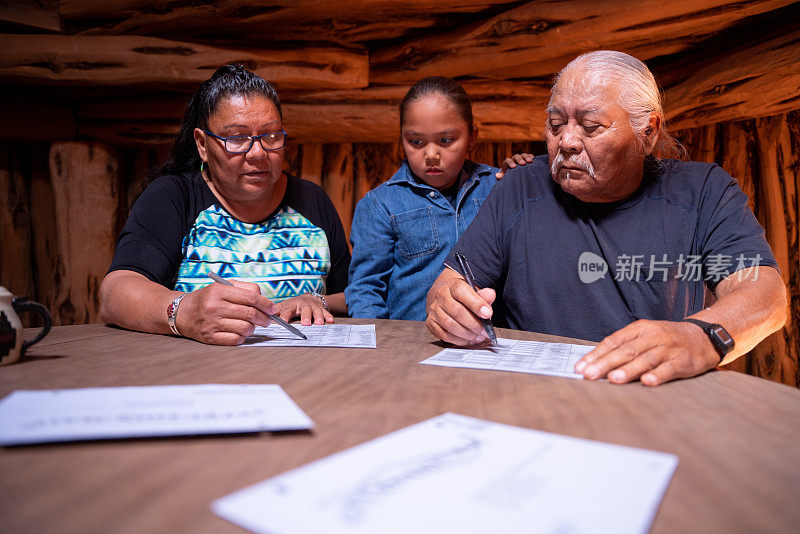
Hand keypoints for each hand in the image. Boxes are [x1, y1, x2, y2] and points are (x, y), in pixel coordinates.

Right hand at [177, 280, 277, 344]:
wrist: (181, 313)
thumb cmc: (207, 299)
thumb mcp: (223, 286)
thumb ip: (246, 289)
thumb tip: (267, 302)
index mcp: (219, 291)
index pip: (251, 297)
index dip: (266, 304)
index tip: (273, 309)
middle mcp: (214, 307)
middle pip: (250, 313)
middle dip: (264, 318)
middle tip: (267, 319)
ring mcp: (211, 323)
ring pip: (245, 328)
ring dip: (253, 328)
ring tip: (251, 325)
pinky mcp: (210, 337)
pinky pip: (235, 340)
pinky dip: (242, 337)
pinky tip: (240, 332)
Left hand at [276, 293, 332, 325]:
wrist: (308, 298)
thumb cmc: (293, 306)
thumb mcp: (283, 307)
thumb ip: (276, 313)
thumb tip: (264, 317)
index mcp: (292, 305)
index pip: (287, 310)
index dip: (285, 316)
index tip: (283, 322)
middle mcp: (303, 305)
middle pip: (305, 310)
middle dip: (306, 316)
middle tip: (306, 323)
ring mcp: (313, 307)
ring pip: (316, 311)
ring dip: (318, 317)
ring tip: (319, 323)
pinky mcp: (321, 309)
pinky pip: (326, 312)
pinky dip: (328, 316)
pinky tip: (331, 321)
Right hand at [426, 276, 495, 345]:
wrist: (442, 295)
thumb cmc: (461, 296)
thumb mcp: (473, 291)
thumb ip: (483, 295)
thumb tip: (490, 295)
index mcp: (453, 285)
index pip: (462, 292)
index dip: (476, 304)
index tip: (488, 314)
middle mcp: (440, 296)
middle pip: (457, 312)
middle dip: (474, 324)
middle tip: (485, 331)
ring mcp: (434, 310)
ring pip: (450, 325)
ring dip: (467, 334)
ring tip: (478, 337)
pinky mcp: (430, 322)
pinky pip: (444, 335)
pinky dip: (458, 340)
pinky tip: (468, 340)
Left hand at [495, 153, 534, 178]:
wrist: (515, 174)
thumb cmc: (509, 176)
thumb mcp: (504, 177)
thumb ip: (501, 177)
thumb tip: (497, 175)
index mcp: (507, 163)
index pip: (508, 161)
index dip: (510, 163)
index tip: (514, 167)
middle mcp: (514, 159)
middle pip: (516, 157)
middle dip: (519, 160)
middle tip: (523, 163)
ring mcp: (521, 158)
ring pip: (523, 155)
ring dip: (526, 157)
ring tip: (530, 161)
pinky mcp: (527, 158)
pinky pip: (529, 156)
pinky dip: (531, 157)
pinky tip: (534, 159)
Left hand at [574, 320, 720, 385]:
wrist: (703, 336)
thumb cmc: (666, 339)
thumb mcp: (644, 336)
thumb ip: (623, 348)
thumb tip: (595, 364)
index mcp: (639, 329)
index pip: (613, 341)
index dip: (596, 354)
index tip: (580, 367)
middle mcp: (653, 336)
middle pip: (626, 350)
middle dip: (605, 363)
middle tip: (589, 375)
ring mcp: (668, 348)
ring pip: (645, 359)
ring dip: (629, 370)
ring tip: (613, 379)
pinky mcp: (684, 361)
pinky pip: (669, 368)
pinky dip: (658, 375)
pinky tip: (647, 382)